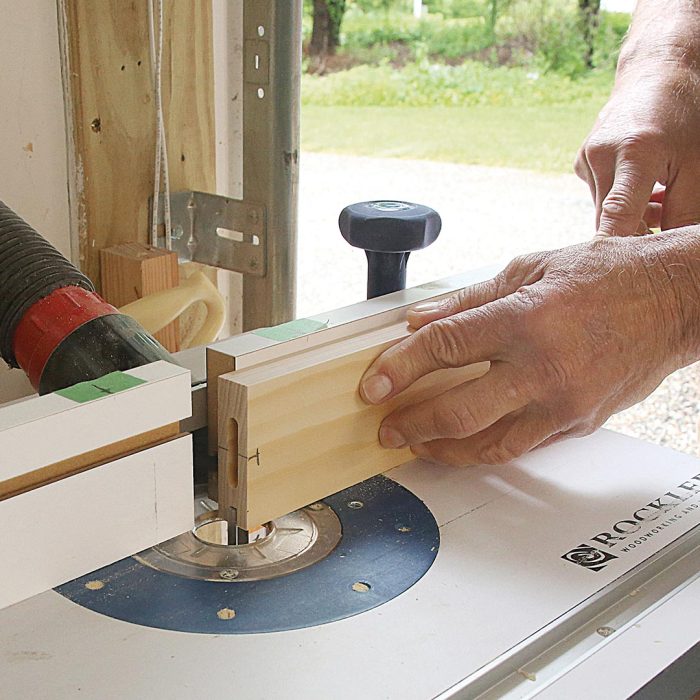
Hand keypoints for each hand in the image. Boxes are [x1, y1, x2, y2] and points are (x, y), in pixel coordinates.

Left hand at [360, 232, 699, 465]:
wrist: (675, 301)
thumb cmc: (610, 275)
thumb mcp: (531, 268)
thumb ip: (469, 300)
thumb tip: (421, 320)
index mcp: (525, 318)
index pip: (444, 346)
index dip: (400, 367)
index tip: (375, 384)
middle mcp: (543, 368)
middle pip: (459, 411)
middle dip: (413, 425)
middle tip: (388, 428)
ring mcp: (564, 403)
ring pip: (491, 445)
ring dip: (445, 450)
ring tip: (420, 446)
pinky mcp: (579, 423)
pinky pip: (524, 446)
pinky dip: (488, 448)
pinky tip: (467, 442)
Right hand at [575, 15, 699, 234]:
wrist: (659, 70)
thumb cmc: (686, 114)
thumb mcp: (697, 165)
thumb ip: (684, 212)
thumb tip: (670, 254)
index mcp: (633, 152)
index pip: (617, 219)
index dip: (618, 253)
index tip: (622, 279)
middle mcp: (600, 156)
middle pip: (607, 221)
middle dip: (633, 236)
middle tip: (659, 243)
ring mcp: (586, 159)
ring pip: (604, 211)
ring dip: (631, 218)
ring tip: (663, 203)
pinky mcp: (581, 161)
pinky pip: (599, 196)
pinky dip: (620, 201)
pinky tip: (644, 187)